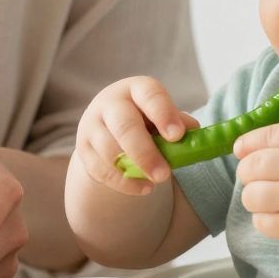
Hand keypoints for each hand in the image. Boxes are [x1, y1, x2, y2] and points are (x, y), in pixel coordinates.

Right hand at [73, 76, 196, 195]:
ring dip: (133, 171)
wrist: (109, 128)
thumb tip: (195, 133)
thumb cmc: (145, 120)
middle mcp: (110, 103)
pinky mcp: (83, 149)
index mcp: (136, 89)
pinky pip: (100, 170)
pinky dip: (122, 183)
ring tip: (155, 183)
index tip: (176, 136)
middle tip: (164, 175)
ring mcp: (92, 125)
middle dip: (145, 153)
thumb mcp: (162, 115)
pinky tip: (142, 188)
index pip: (150, 95)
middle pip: (125, 126)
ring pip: (109, 150)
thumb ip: (178, 123)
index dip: (164, 114)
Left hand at [232, 123, 278, 254]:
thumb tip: (260, 146)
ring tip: (268, 200)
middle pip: (252, 165)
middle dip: (248, 172)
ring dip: (254, 197)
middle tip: (256, 179)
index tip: (240, 149)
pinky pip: (261, 222)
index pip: (267, 135)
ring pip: (252, 195)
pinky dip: (264, 219)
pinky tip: (277, 217)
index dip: (248, 142)